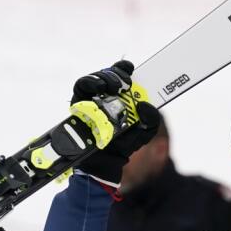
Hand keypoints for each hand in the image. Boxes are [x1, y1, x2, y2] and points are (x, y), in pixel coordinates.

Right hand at [73, 60, 161, 185]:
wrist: (104, 162)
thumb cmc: (123, 145)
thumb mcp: (143, 134)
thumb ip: (151, 121)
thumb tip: (147, 105)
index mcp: (122, 98)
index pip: (122, 76)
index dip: (124, 68)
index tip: (129, 68)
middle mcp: (106, 95)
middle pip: (110, 74)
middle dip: (118, 74)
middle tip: (125, 83)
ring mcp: (91, 98)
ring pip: (96, 77)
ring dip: (107, 77)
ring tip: (114, 87)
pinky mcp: (79, 102)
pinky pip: (82, 86)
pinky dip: (91, 83)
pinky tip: (99, 88)